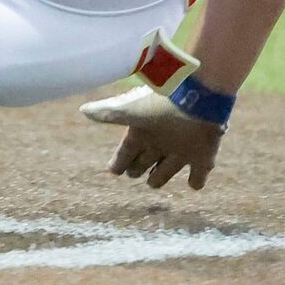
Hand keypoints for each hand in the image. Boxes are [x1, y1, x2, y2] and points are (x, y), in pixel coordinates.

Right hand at [82, 84, 224, 190]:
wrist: (197, 98)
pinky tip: (194, 185)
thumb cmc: (161, 104)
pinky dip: (196, 180)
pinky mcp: (202, 156)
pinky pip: (198, 174)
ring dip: (160, 177)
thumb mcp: (131, 111)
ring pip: (167, 169)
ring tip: (153, 183)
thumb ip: (108, 113)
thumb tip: (82, 109)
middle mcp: (161, 142)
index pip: (126, 151)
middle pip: (145, 160)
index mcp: (143, 132)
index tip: (113, 170)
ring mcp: (182, 150)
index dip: (119, 161)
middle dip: (137, 167)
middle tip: (131, 173)